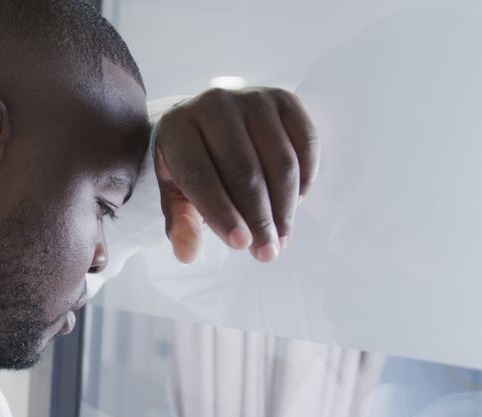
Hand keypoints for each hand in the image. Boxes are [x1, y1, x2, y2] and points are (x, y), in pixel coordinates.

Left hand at [153, 87, 318, 262]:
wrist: (210, 120)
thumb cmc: (192, 162)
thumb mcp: (176, 192)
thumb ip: (181, 222)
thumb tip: (188, 254)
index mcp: (177, 127)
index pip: (200, 175)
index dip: (221, 213)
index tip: (241, 245)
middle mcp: (214, 104)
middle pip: (244, 170)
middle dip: (259, 218)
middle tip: (267, 251)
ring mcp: (252, 97)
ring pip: (279, 160)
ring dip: (284, 206)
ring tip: (281, 237)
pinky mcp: (284, 98)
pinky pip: (306, 143)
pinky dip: (305, 178)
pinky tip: (295, 203)